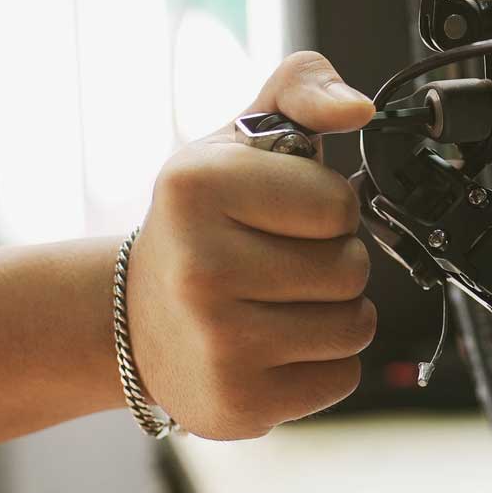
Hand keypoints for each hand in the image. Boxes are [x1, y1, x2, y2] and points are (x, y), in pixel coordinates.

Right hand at [124, 52, 378, 439]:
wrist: (132, 318)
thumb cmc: (203, 221)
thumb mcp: (240, 137)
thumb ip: (304, 89)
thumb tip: (359, 107)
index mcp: (196, 187)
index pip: (339, 203)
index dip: (325, 206)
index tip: (280, 211)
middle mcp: (199, 268)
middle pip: (351, 268)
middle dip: (331, 260)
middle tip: (277, 259)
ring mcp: (217, 344)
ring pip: (355, 325)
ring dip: (333, 312)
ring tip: (277, 302)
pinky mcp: (238, 403)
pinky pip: (342, 376)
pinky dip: (320, 363)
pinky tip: (271, 346)